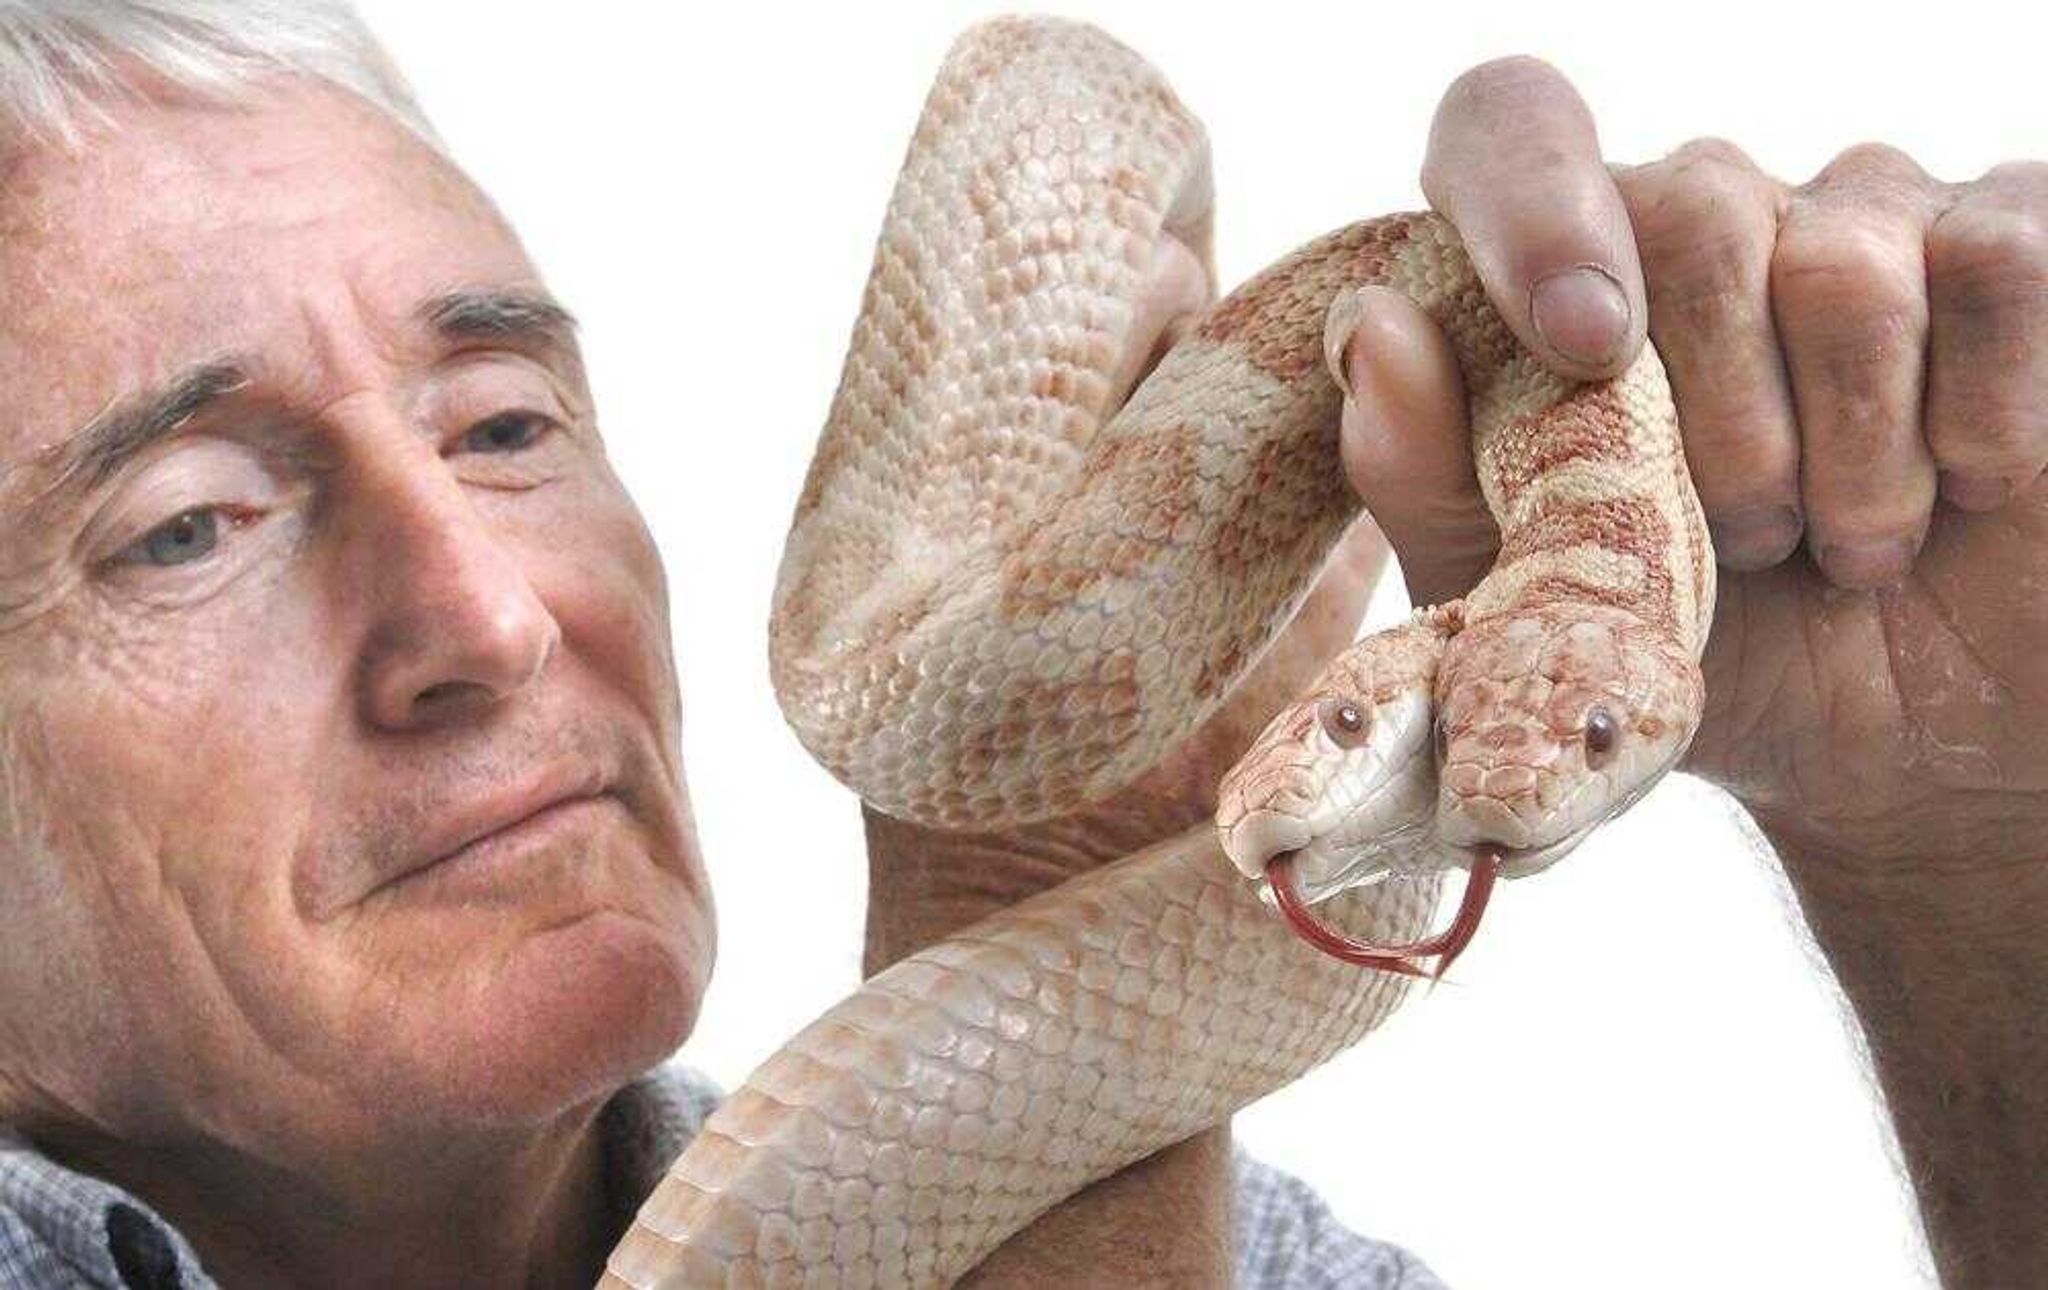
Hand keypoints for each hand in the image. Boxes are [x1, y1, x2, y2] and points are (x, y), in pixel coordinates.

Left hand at [1334, 57, 2047, 875]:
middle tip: (1746, 541)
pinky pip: (1997, 269)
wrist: (1909, 739)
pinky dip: (1973, 422)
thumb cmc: (1714, 653)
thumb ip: (1435, 479)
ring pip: (1846, 262)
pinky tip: (1967, 487)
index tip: (1583, 347)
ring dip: (1847, 457)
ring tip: (1846, 548)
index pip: (1512, 129)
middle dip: (1718, 422)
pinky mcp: (2014, 242)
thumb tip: (1379, 327)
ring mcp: (1872, 215)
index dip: (1533, 209)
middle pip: (1693, 207)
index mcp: (1571, 277)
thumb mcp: (1546, 604)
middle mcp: (1713, 216)